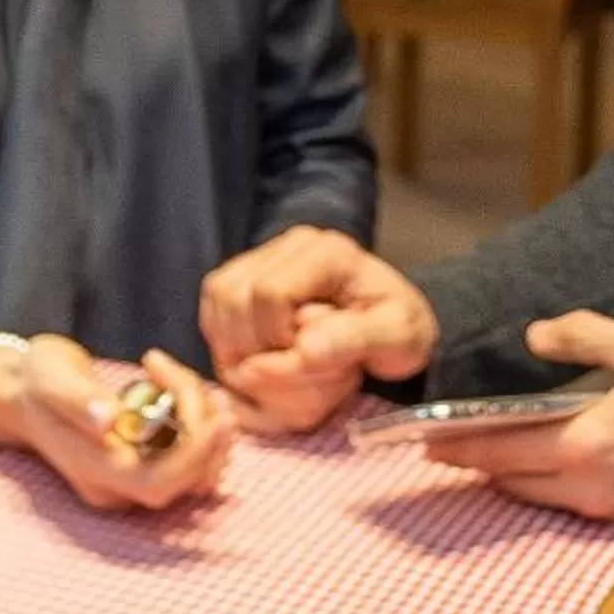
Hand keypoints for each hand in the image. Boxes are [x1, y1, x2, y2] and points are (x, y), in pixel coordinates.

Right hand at [0, 337, 234, 511]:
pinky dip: (200, 427)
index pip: (156, 484)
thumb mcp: (50, 379)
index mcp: (94, 472)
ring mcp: (131, 479)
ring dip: (207, 429)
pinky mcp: (144, 465)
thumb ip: (78, 400)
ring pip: (194, 472)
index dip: (194, 458)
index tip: (218, 417)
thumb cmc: (37, 381)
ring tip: (185, 380)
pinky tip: (186, 391)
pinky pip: (189, 460)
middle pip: (184, 481)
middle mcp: (116, 487)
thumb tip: (109, 419)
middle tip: (205, 389)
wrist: (24, 393)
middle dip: (206, 436)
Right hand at [200, 227, 437, 433]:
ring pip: (217, 300)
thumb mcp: (399, 338)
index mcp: (329, 252)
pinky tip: (259, 358)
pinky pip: (213, 310)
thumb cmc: (399, 330)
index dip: (277, 336)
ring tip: (274, 365)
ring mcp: (265, 257)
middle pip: (234, 294)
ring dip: (235, 345)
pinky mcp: (248, 277)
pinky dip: (227, 341)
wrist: (392, 323)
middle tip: (290, 368)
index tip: (306, 359)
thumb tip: (304, 348)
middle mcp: (290, 245)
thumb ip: (354, 340)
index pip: (270, 291)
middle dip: (253, 345)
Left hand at [420, 311, 613, 524]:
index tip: (423, 439)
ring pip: (531, 494)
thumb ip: (587, 337)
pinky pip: (558, 500)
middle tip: (434, 446)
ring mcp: (601, 505)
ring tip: (473, 450)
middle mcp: (583, 484)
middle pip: (507, 478)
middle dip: (471, 461)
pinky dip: (532, 482)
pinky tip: (526, 461)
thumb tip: (537, 336)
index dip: (458, 444)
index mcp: (583, 443)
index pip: (501, 448)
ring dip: (501, 474)